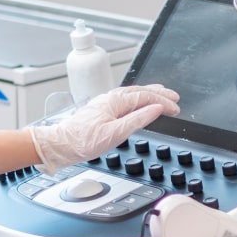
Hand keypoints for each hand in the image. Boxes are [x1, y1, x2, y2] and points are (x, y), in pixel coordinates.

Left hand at [29, 84, 179, 172]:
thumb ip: (138, 119)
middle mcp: (111, 98)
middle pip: (141, 91)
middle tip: (175, 97)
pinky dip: (138, 99)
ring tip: (161, 95)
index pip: (147, 97)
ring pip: (133, 94)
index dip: (164, 102)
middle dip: (160, 94)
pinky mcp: (101, 110)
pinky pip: (126, 99)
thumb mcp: (115, 133)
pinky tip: (138, 104)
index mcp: (116, 101)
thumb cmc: (83, 141)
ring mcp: (105, 103)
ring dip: (150, 94)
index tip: (176, 108)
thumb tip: (156, 109)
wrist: (60, 145)